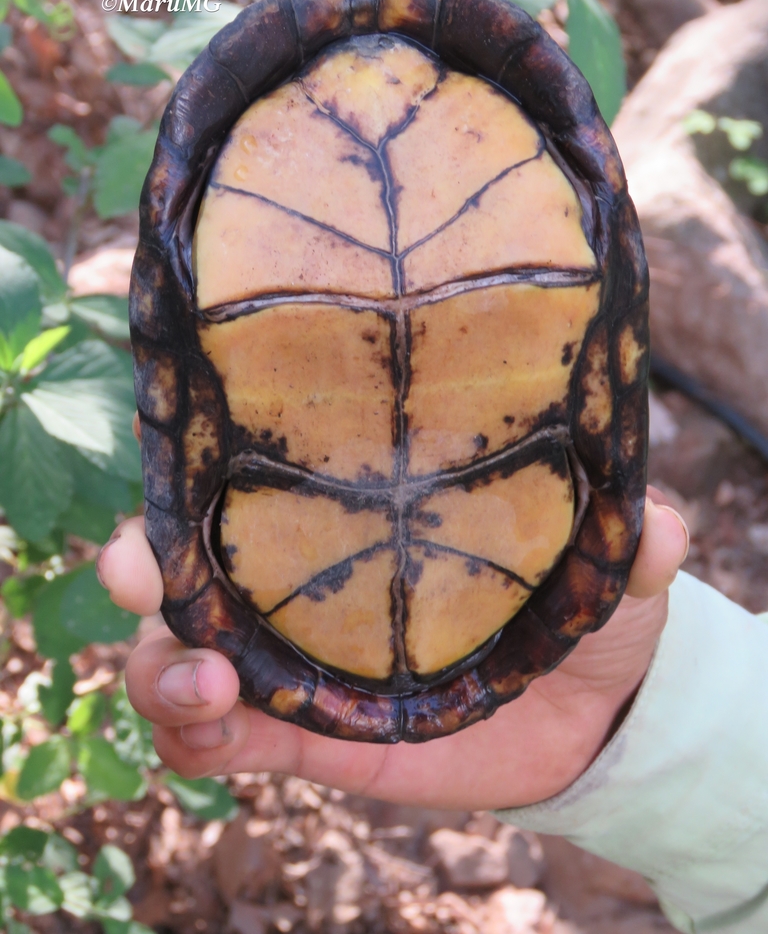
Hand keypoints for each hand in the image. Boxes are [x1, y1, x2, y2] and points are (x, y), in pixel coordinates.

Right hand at [98, 489, 687, 810]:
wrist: (590, 713)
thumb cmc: (581, 605)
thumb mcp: (607, 568)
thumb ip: (627, 542)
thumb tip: (656, 524)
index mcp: (353, 514)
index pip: (251, 474)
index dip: (194, 465)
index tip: (172, 463)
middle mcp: (303, 574)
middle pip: (185, 560)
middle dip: (139, 564)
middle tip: (140, 578)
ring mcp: (294, 658)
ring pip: (178, 654)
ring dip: (161, 669)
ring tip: (208, 686)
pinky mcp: (303, 736)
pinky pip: (218, 740)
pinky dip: (192, 742)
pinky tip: (215, 739)